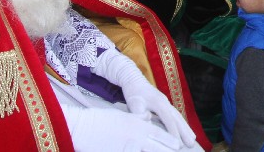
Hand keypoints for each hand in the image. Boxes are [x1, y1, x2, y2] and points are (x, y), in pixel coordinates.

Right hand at [61, 104, 185, 151]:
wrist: (83, 127)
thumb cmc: (101, 120)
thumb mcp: (122, 115)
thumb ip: (137, 118)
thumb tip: (148, 117)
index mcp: (138, 124)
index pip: (159, 133)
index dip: (170, 140)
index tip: (179, 145)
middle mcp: (136, 135)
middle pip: (157, 146)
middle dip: (168, 150)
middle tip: (180, 151)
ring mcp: (129, 146)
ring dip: (159, 151)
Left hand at [93, 48, 197, 148]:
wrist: (133, 79)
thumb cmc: (133, 92)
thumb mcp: (133, 102)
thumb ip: (139, 111)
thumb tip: (147, 118)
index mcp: (159, 103)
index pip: (168, 120)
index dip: (174, 132)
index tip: (178, 144)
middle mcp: (165, 102)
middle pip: (177, 118)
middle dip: (185, 132)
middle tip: (192, 144)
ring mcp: (166, 102)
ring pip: (178, 116)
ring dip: (186, 128)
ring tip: (193, 139)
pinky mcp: (164, 103)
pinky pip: (175, 115)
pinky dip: (181, 123)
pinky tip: (184, 130)